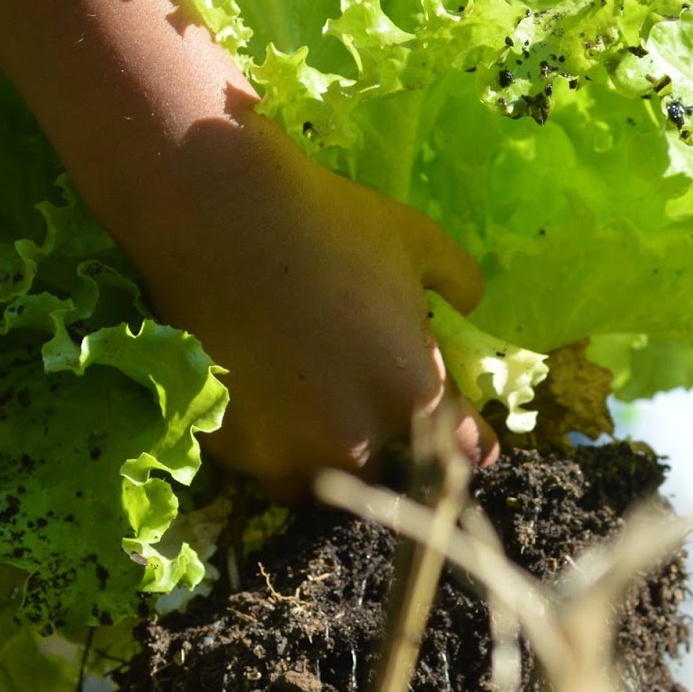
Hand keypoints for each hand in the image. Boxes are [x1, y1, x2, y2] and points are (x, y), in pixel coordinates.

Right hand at [0, 0, 497, 501]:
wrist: (212, 210)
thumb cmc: (326, 217)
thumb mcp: (405, 235)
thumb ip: (453, 276)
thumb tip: (481, 297)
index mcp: (419, 391)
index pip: (463, 454)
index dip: (459, 440)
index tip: (451, 429)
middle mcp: (363, 436)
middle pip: (398, 479)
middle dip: (394, 451)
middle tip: (369, 413)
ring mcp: (295, 448)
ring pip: (327, 481)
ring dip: (328, 454)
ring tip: (308, 404)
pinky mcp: (230, 445)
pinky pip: (262, 465)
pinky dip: (266, 442)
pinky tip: (260, 397)